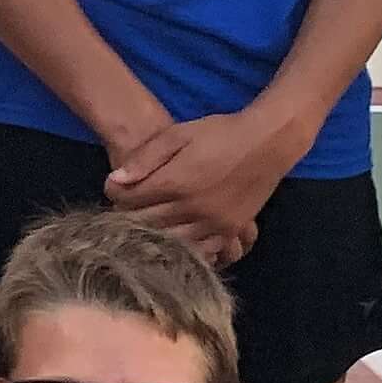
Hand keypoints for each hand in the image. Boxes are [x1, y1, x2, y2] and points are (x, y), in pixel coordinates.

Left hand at [105, 111, 296, 266]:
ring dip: (154, 234)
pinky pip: (200, 250)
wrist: (269, 141)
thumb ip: (145, 158)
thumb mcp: (178, 134)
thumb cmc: (220, 132)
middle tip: (125, 208)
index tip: (113, 188)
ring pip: (170, 241)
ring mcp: (213, 223)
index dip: (115, 194)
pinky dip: (183, 246)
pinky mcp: (230, 230)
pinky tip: (174, 238)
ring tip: (145, 224)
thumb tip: (115, 180)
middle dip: (129, 216)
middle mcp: (193, 208)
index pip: (129, 200)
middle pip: (146, 224)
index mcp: (176, 182)